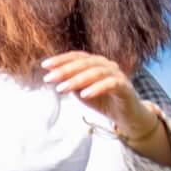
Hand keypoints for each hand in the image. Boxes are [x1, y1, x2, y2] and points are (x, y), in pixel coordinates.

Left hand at [41, 52, 157, 140]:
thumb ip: (69, 82)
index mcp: (95, 62)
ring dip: (77, 80)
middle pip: (84, 63)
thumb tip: (50, 76)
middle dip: (64, 70)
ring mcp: (117, 74)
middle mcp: (106, 64)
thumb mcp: (80, 90)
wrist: (124, 114)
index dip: (60, 59)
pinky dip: (97, 88)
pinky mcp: (125, 86)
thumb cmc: (101, 100)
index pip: (77, 56)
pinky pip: (111, 84)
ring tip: (62, 89)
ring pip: (96, 72)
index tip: (44, 66)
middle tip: (49, 79)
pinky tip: (84, 94)